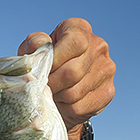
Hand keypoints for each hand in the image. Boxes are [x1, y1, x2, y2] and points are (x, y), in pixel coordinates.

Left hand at [18, 18, 115, 139]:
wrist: (57, 90)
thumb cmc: (43, 66)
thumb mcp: (32, 52)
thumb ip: (33, 45)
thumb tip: (40, 45)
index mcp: (80, 29)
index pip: (75, 42)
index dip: (55, 60)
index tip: (44, 70)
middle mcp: (98, 46)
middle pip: (73, 72)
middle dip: (51, 84)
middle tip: (42, 87)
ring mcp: (106, 69)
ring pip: (74, 93)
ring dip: (56, 97)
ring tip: (51, 93)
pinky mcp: (107, 93)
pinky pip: (79, 107)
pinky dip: (64, 109)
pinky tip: (61, 103)